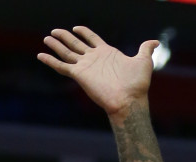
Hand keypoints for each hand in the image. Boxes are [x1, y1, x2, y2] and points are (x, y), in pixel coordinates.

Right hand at [37, 26, 159, 117]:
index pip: (92, 39)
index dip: (84, 32)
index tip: (75, 27)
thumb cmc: (137, 83)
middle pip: (75, 44)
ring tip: (46, 38)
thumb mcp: (143, 61)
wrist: (129, 99)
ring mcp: (85, 67)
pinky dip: (50, 61)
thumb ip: (145, 49)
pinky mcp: (79, 75)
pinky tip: (41, 55)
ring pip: (67, 53)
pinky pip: (62, 66)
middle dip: (65, 38)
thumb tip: (155, 42)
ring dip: (56, 46)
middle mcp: (94, 59)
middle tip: (54, 32)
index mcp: (106, 53)